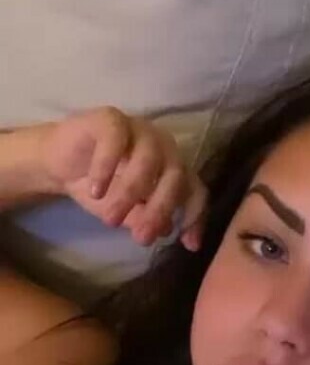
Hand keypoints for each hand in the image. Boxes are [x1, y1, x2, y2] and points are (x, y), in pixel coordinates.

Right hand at [40, 107, 206, 248]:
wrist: (58, 164)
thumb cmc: (100, 188)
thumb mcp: (126, 212)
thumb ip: (146, 218)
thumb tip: (166, 230)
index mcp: (172, 168)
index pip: (195, 190)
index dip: (195, 216)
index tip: (188, 245)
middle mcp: (163, 146)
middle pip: (176, 176)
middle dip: (161, 209)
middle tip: (141, 237)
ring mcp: (139, 129)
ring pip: (149, 158)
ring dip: (131, 193)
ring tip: (111, 220)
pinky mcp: (111, 119)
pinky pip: (115, 140)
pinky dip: (107, 167)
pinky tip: (97, 191)